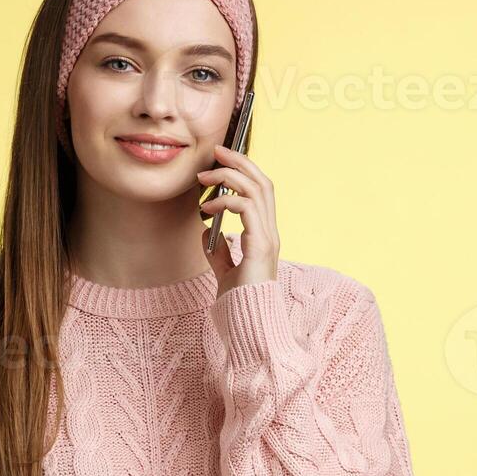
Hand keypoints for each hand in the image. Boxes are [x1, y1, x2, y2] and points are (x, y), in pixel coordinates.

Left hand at [197, 145, 276, 293]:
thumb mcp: (225, 271)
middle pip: (262, 181)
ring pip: (256, 189)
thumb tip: (206, 233)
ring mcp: (268, 237)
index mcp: (264, 235)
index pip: (261, 191)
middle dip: (240, 161)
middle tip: (217, 151)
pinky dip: (225, 201)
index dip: (244, 171)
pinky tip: (208, 209)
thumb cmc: (240, 302)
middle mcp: (270, 232)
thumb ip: (219, 252)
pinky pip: (246, 208)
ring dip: (229, 177)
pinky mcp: (260, 244)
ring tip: (205, 178)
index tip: (220, 161)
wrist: (248, 323)